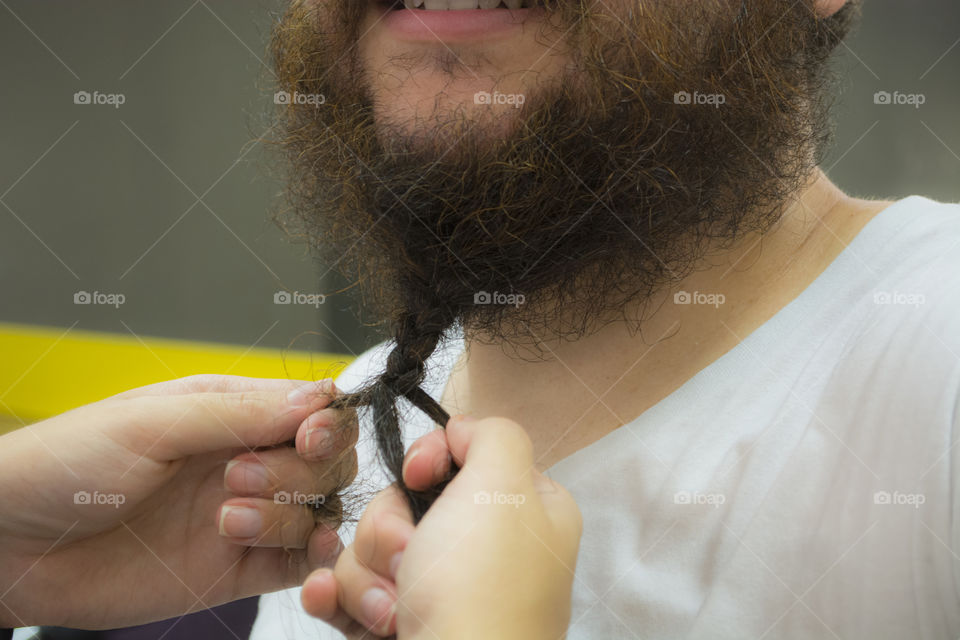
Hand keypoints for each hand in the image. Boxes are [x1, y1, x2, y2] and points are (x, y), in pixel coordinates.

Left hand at [0, 375, 357, 629]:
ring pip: (318, 510)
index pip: (313, 408)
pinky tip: (294, 553)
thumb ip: (237, 413)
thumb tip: (318, 400)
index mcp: (229, 411)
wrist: (10, 546)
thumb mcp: (150, 423)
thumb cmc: (65, 465)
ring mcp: (244, 515)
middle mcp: (246, 459)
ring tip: (226, 519)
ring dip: (287, 515)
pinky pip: (299, 564)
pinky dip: (312, 559)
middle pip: (327, 460)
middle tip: (237, 477)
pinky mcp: (235, 570)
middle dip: (299, 470)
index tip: (310, 438)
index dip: (327, 422)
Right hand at [301, 414, 581, 639]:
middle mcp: (484, 549)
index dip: (432, 458)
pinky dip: (336, 597)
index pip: (463, 453)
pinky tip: (324, 601)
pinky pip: (349, 591)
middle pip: (404, 500)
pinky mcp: (400, 625)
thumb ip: (492, 433)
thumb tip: (462, 431)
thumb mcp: (503, 485)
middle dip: (390, 527)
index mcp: (523, 510)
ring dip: (366, 574)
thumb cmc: (480, 589)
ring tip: (390, 610)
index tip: (419, 475)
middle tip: (410, 559)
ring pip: (371, 545)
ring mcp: (440, 591)